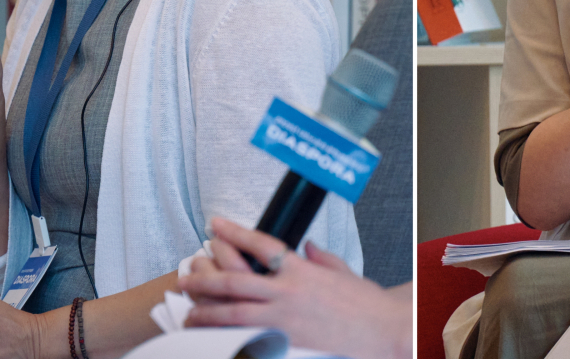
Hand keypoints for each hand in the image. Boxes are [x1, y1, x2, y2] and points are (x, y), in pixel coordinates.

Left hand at [179, 218, 410, 358]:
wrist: (384, 330)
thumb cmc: (367, 304)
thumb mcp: (342, 272)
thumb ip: (321, 258)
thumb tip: (309, 246)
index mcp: (301, 269)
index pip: (260, 243)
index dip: (234, 232)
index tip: (215, 225)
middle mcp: (288, 291)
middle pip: (235, 279)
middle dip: (206, 275)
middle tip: (185, 273)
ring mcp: (284, 320)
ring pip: (233, 313)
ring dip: (206, 310)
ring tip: (188, 310)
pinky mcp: (285, 344)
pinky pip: (247, 340)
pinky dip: (226, 339)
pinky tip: (211, 339)